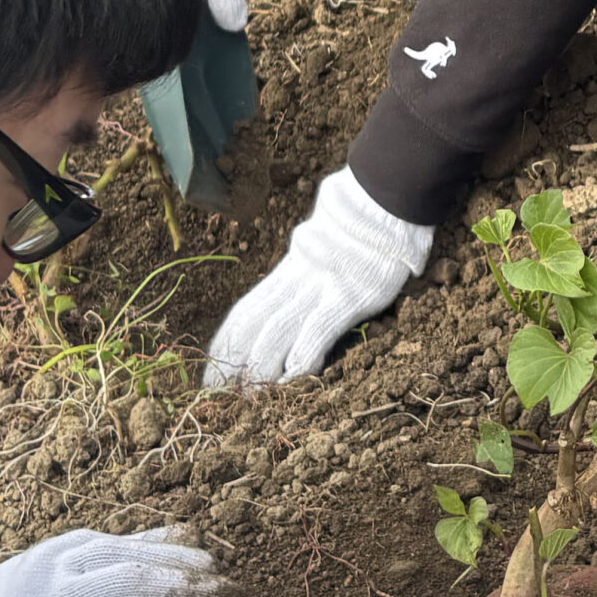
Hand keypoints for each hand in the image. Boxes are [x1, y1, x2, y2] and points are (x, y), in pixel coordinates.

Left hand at [0, 525, 235, 596]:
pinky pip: (121, 536)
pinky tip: (193, 542)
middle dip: (187, 593)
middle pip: (130, 585)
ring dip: (182, 561)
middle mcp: (54, 594)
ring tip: (220, 573)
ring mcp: (59, 560)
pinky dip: (160, 540)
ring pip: (130, 553)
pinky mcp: (67, 541)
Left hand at [204, 167, 433, 385]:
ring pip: (277, 331)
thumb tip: (292, 288)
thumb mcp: (321, 242)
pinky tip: (290, 382)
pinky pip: (317, 331)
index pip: (247, 311)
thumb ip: (304, 266)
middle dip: (231, 363)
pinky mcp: (349, 294)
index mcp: (290, 267)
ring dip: (259, 369)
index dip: (225, 343)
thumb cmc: (359, 222)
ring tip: (249, 401)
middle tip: (217, 397)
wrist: (385, 195)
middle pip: (252, 325)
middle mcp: (298, 278)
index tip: (211, 371)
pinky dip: (301, 358)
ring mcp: (322, 286)